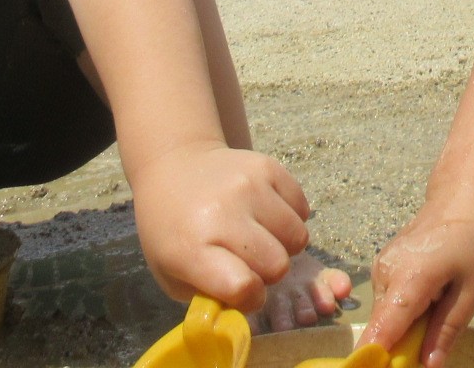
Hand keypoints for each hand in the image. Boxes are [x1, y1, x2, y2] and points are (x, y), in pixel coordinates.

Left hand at [128, 143, 310, 313]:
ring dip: (284, 246)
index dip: (251, 298)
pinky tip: (267, 215)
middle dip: (269, 272)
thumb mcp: (172, 274)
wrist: (174, 166)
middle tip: (250, 261)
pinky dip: (291, 218)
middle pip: (277, 264)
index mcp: (191, 247)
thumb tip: (248, 307)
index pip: (243, 286)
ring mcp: (248, 185)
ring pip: (298, 237)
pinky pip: (303, 209)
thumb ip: (210, 296)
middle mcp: (221, 213)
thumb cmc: (171, 230)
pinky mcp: (268, 166)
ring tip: (260, 237)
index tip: (243, 292)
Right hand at [362, 204, 473, 367]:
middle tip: (435, 337)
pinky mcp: (382, 266)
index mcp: (410, 280)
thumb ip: (446, 331)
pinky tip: (430, 291)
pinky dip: (405, 308)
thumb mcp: (472, 292)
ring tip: (440, 301)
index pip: (382, 330)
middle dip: (402, 344)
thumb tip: (428, 367)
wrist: (462, 200)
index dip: (375, 358)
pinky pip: (388, 301)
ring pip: (386, 316)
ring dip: (407, 324)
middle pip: (384, 327)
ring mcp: (381, 267)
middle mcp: (386, 273)